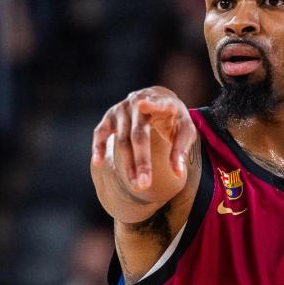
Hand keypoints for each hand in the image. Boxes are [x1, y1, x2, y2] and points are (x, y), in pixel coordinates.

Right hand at [90, 86, 196, 219]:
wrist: (156, 99)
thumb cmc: (173, 118)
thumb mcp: (185, 129)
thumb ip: (181, 149)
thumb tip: (178, 173)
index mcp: (162, 102)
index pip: (157, 104)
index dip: (151, 105)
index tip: (142, 105)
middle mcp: (138, 102)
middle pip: (138, 134)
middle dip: (141, 160)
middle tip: (144, 185)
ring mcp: (121, 109)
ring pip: (122, 139)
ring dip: (128, 164)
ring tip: (136, 185)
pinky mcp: (109, 116)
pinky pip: (101, 133)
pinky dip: (99, 147)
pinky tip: (98, 162)